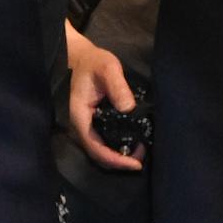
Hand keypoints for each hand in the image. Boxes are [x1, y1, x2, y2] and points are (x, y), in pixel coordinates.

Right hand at [65, 25, 139, 169]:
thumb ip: (118, 86)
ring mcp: (86, 126)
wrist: (82, 58)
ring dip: (118, 157)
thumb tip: (128, 108)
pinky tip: (131, 143)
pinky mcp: (92, 124)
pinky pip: (102, 142)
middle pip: (98, 155)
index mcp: (80, 117)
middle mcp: (81, 126)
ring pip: (100, 151)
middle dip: (119, 162)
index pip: (95, 147)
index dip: (115, 159)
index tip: (135, 163)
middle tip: (141, 159)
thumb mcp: (108, 68)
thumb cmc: (94, 63)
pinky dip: (116, 148)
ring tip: (139, 152)